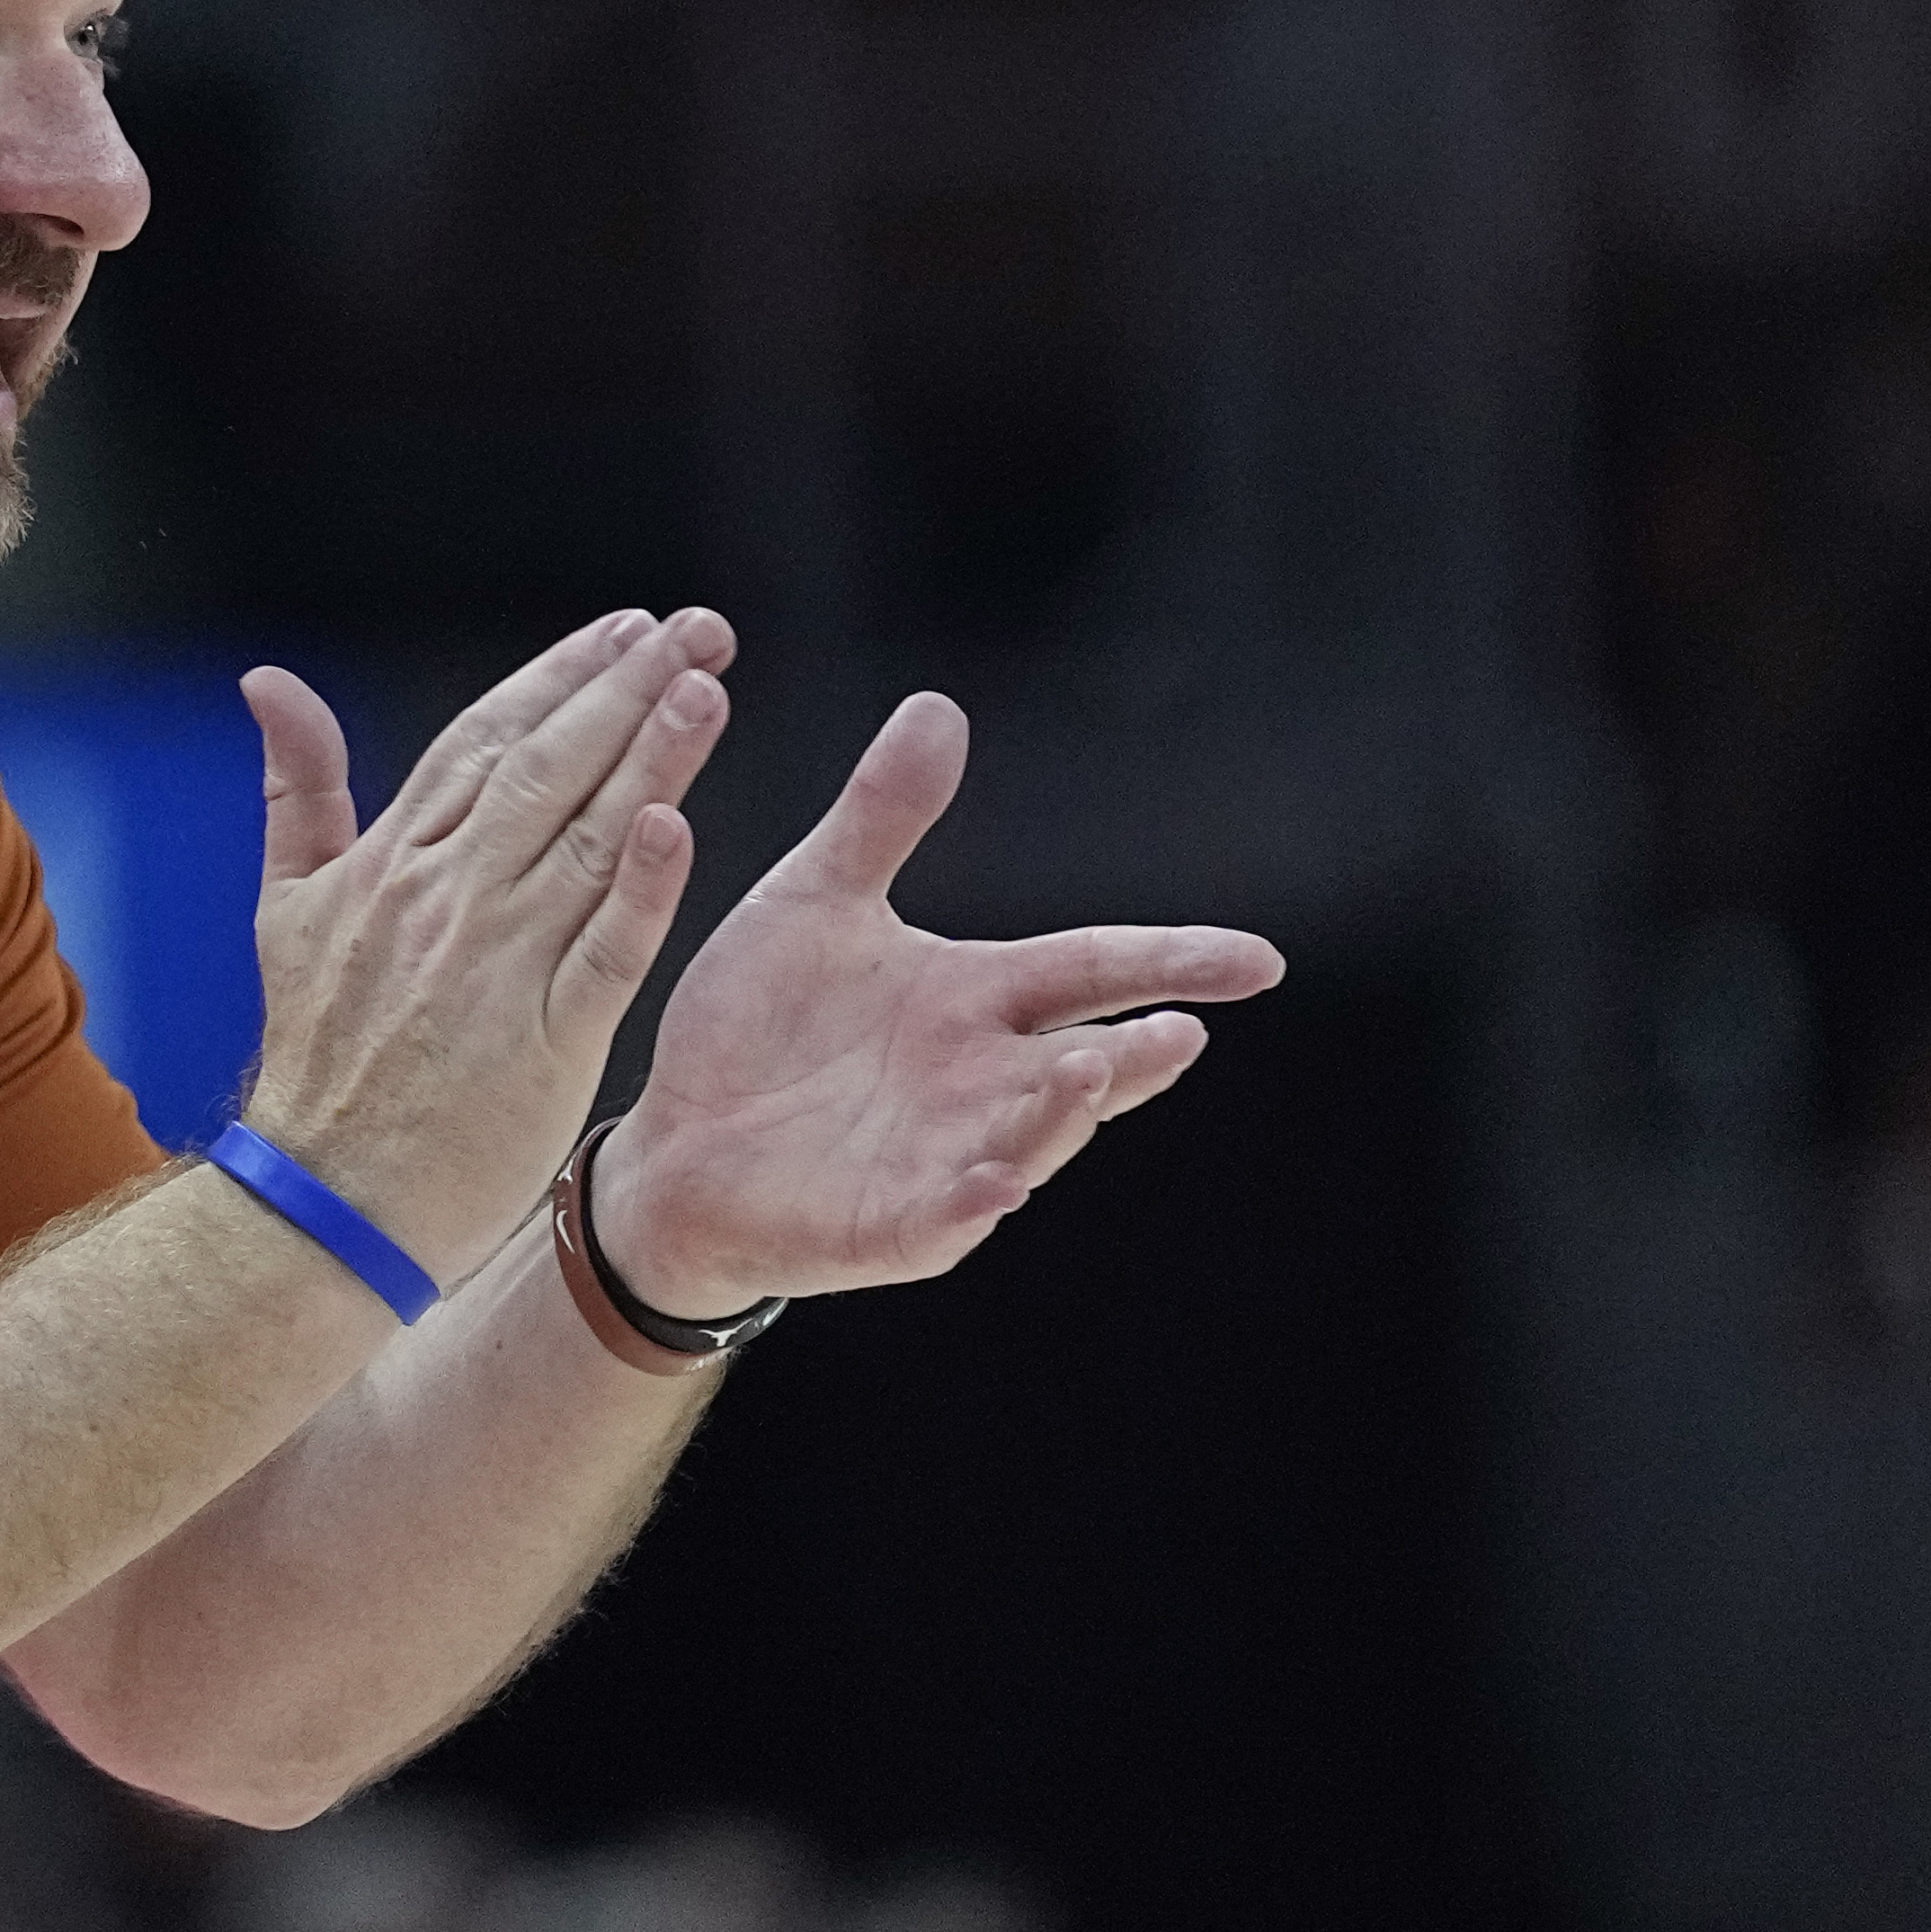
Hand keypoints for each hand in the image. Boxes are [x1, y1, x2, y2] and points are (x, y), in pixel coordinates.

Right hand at [237, 606, 736, 1277]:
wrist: (323, 1199)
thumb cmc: (317, 1057)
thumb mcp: (286, 906)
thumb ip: (296, 789)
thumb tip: (267, 681)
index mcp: (392, 861)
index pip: (486, 738)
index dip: (559, 675)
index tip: (625, 627)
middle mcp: (445, 898)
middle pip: (544, 767)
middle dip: (624, 688)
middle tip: (695, 628)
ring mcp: (494, 967)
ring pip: (581, 839)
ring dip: (647, 758)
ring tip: (704, 687)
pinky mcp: (543, 1041)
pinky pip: (602, 953)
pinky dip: (638, 888)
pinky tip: (675, 827)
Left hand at [594, 691, 1285, 1318]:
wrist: (670, 1141)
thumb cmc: (757, 1026)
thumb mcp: (814, 902)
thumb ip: (880, 817)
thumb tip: (938, 706)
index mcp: (975, 1000)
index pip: (1093, 970)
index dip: (1173, 961)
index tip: (1260, 959)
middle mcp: (978, 1082)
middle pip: (1081, 1064)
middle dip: (1134, 1054)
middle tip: (1183, 1030)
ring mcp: (941, 1159)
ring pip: (1026, 1140)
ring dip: (1060, 1114)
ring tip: (1093, 1075)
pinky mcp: (886, 1224)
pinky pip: (940, 1218)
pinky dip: (969, 1202)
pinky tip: (994, 1186)